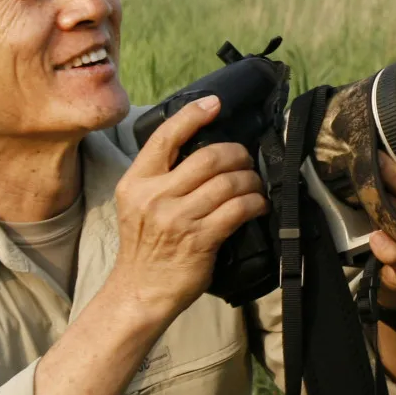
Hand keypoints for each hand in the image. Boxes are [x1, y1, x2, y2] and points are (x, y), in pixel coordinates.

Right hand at [104, 96, 267, 326]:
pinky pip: (238, 209)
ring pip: (229, 182)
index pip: (166, 136)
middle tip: (245, 160)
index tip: (215, 103)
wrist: (140, 291)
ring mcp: (178, 218)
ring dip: (251, 180)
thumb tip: (202, 149)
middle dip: (237, 154)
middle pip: (209, 157)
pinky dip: (256, 203)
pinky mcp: (200, 239)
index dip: (193, 115)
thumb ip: (161, 177)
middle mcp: (154, 196)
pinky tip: (259, 205)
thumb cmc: (145, 246)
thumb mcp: (137, 203)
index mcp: (136, 181)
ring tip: (254, 185)